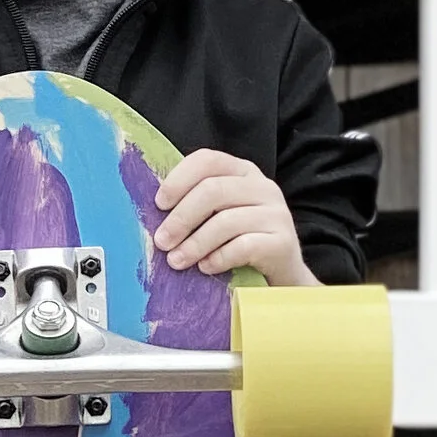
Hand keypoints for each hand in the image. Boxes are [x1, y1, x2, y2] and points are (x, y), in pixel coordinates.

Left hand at [152, 149, 312, 284]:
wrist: (282, 276)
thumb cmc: (240, 242)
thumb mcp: (219, 216)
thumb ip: (195, 205)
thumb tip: (153, 211)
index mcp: (242, 172)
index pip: (207, 160)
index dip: (178, 180)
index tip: (159, 204)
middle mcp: (263, 186)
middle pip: (212, 191)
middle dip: (180, 218)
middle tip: (162, 242)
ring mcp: (277, 213)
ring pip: (226, 221)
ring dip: (194, 244)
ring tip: (177, 261)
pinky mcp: (283, 242)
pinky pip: (243, 247)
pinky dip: (218, 259)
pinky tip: (205, 268)